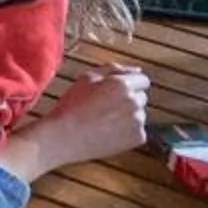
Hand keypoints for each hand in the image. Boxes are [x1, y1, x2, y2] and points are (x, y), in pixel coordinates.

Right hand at [6, 68, 150, 180]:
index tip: (115, 92)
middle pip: (141, 97)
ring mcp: (138, 121)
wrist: (65, 137)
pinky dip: (128, 132)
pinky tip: (110, 132)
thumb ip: (112, 69)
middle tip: (106, 107)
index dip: (129, 84)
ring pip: (139, 114)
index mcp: (122, 84)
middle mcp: (134, 101)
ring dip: (128, 116)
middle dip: (129, 100)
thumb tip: (136, 69)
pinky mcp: (138, 138)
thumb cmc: (72, 106)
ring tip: (106, 121)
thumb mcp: (86, 78)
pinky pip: (138, 131)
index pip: (142, 80)